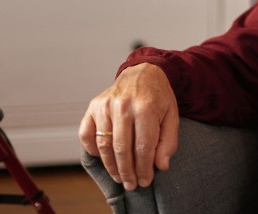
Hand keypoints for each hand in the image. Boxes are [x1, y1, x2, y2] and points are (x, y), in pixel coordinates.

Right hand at [79, 63, 179, 190]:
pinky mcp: (93, 106)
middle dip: (127, 172)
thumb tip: (161, 166)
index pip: (143, 148)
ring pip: (104, 145)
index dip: (144, 169)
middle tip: (131, 184)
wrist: (143, 73)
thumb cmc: (158, 97)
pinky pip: (86, 134)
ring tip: (119, 177)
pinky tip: (102, 158)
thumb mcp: (172, 116)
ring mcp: (105, 105)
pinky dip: (92, 149)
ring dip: (111, 166)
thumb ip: (168, 141)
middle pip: (122, 149)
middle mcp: (123, 106)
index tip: (145, 181)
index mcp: (146, 108)